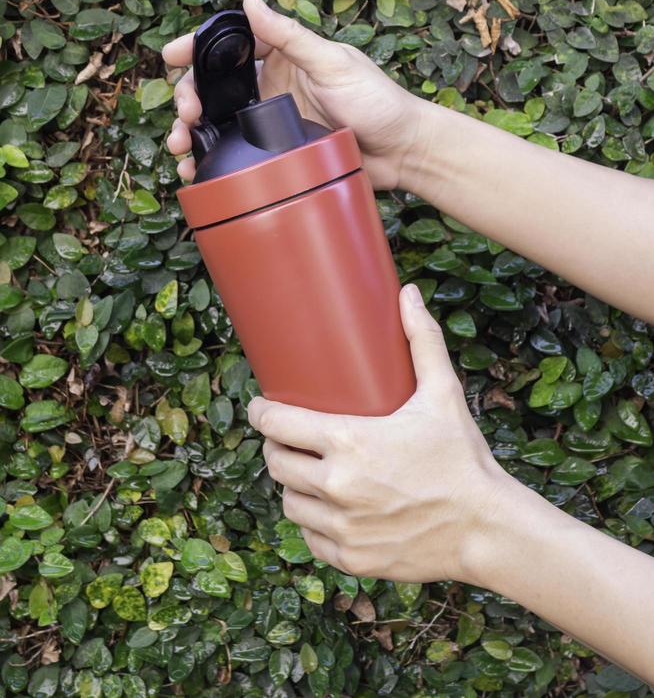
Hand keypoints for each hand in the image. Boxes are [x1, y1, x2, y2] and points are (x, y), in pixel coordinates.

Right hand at [163, 0, 423, 188]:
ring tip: (180, 148)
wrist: (403, 152)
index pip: (230, 47)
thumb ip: (291, 37)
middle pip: (214, 88)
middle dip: (188, 98)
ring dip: (191, 133)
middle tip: (184, 115)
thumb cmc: (378, 101)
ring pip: (217, 124)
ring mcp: (271, 123)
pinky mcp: (276, 155)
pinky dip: (211, 163)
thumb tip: (251, 2)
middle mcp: (271, 88)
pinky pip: (236, 156)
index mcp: (283, 59)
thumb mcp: (333, 64)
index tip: (170, 56)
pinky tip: (196, 172)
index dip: (196, 49)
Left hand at [247, 284, 508, 583]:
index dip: (262, 413)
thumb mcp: (443, 393)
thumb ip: (422, 341)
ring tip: (305, 471)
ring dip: (293, 485)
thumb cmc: (462, 457)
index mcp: (347, 442)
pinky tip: (324, 509)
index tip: (262, 406)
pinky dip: (313, 523)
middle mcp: (336, 486)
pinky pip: (311, 538)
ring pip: (290, 502)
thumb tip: (407, 293)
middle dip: (276, 447)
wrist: (487, 527)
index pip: (276, 424)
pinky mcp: (351, 558)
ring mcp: (341, 527)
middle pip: (277, 462)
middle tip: (288, 437)